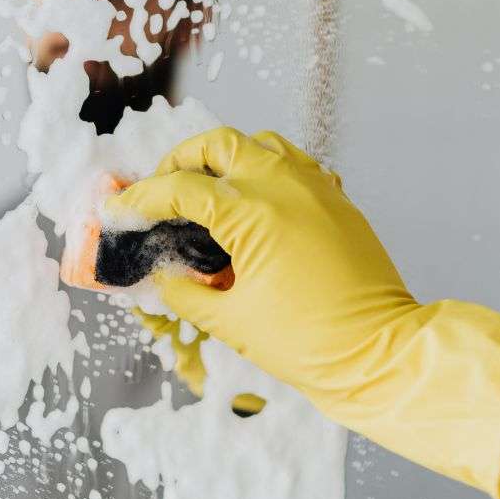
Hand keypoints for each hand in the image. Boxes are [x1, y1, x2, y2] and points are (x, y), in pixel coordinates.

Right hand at [108, 127, 499, 498]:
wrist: (380, 354)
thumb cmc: (309, 344)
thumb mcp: (231, 323)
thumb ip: (186, 293)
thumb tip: (164, 276)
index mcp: (254, 214)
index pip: (181, 189)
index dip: (142, 199)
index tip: (119, 211)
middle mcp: (286, 187)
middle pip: (219, 144)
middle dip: (182, 161)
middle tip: (161, 189)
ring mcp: (317, 188)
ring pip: (261, 144)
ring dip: (227, 157)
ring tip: (206, 188)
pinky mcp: (338, 201)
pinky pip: (296, 164)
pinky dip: (267, 171)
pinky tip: (255, 202)